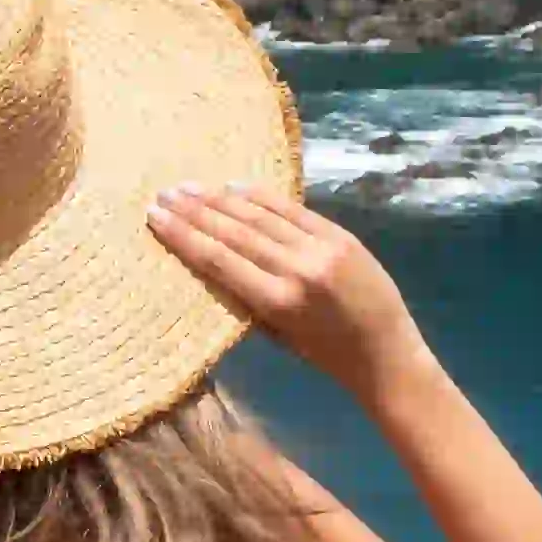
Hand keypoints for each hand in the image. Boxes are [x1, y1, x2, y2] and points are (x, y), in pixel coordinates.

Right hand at [149, 182, 422, 393]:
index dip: (184, 237)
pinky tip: (235, 186)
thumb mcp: (278, 336)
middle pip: (234, 232)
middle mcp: (297, 270)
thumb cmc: (325, 355)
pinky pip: (292, 210)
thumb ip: (245, 298)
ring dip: (220, 199)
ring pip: (261, 216)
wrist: (386, 352)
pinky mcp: (340, 235)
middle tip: (164, 194)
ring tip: (188, 186)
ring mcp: (321, 248)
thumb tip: (209, 260)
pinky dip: (262, 197)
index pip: (219, 261)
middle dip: (195, 212)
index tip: (156, 218)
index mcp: (278, 303)